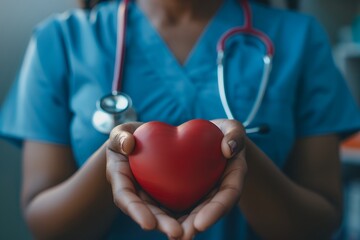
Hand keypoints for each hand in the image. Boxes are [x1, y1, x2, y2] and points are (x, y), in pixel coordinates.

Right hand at [106, 122, 182, 238]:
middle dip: (161, 223)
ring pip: (163, 212)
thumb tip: (127, 145)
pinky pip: (176, 203)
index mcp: (120, 179)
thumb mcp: (121, 133)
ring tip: (190, 233)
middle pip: (147, 212)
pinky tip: (201, 220)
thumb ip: (120, 137)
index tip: (148, 224)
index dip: (136, 211)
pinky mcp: (166, 193)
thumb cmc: (128, 137)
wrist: (142, 141)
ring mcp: (151, 195)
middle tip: (177, 233)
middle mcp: (135, 192)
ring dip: (176, 223)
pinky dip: (187, 212)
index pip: (125, 197)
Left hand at [179, 119, 246, 239]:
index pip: (229, 194)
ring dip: (181, 224)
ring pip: (193, 212)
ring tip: (169, 234)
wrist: (208, 137)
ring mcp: (205, 193)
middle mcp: (220, 189)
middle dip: (195, 224)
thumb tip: (228, 149)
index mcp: (234, 174)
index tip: (201, 223)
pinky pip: (180, 203)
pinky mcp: (189, 191)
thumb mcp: (232, 127)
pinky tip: (156, 220)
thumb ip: (235, 134)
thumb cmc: (222, 131)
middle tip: (181, 235)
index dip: (216, 210)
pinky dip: (170, 211)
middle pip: (210, 210)